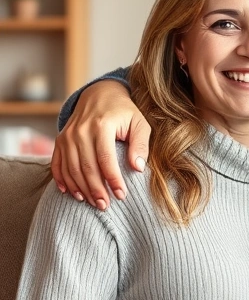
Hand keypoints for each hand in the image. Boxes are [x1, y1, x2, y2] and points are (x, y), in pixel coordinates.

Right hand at [51, 80, 149, 209]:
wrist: (100, 94)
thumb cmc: (125, 112)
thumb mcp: (140, 123)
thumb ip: (140, 144)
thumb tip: (137, 168)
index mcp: (101, 126)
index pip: (105, 159)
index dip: (112, 179)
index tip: (121, 195)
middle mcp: (80, 131)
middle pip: (86, 167)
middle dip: (96, 189)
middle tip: (106, 205)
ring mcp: (67, 136)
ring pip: (71, 168)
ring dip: (81, 189)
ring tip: (93, 203)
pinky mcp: (60, 141)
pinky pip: (57, 164)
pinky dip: (63, 180)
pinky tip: (72, 193)